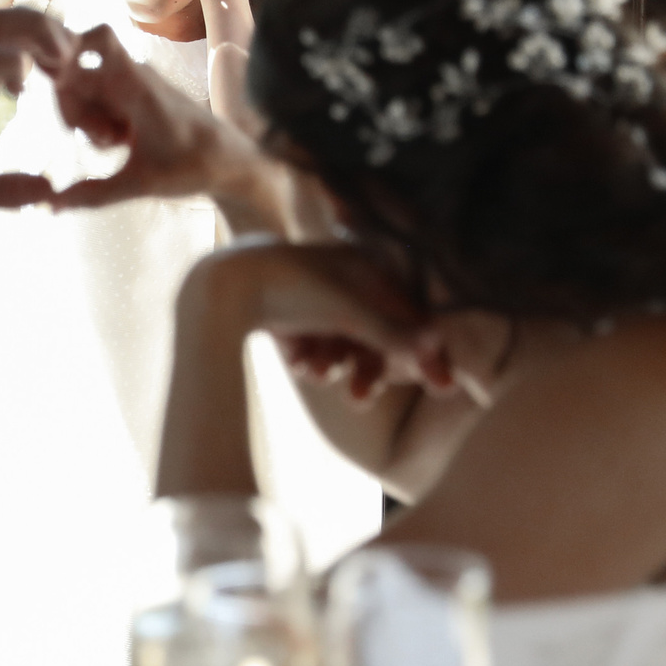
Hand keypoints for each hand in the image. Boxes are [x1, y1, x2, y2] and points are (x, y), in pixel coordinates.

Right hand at [0, 8, 74, 234]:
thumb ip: (6, 189)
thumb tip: (45, 192)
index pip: (3, 38)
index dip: (38, 41)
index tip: (61, 76)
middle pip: (3, 14)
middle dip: (46, 27)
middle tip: (68, 63)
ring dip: (37, 35)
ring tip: (55, 68)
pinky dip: (21, 62)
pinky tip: (25, 92)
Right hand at [0, 24, 269, 215]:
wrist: (230, 162)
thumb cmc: (191, 166)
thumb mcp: (139, 184)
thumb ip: (92, 193)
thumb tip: (50, 205)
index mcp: (134, 84)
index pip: (97, 38)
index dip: (70, 51)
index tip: (61, 87)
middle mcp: (133, 76)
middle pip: (79, 77)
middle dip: (76, 110)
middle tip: (99, 141)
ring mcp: (134, 86)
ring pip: (89, 92)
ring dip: (90, 120)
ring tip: (113, 145)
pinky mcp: (137, 97)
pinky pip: (104, 101)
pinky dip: (103, 121)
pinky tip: (119, 144)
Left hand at [194, 243, 449, 396]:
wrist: (223, 287)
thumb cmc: (293, 288)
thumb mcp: (349, 312)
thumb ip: (393, 333)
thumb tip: (436, 350)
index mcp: (364, 267)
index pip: (410, 314)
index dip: (427, 350)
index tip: (443, 387)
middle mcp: (342, 281)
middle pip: (375, 337)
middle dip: (368, 369)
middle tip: (360, 399)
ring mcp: (313, 300)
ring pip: (340, 347)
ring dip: (331, 364)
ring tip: (314, 370)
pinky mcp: (285, 319)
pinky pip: (310, 349)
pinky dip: (307, 357)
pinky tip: (294, 356)